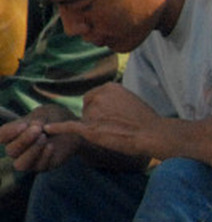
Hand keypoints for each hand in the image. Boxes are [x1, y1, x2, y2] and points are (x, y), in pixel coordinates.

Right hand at [0, 103, 85, 172]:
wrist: (71, 128)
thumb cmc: (52, 119)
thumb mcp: (44, 114)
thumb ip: (37, 120)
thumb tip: (35, 126)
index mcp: (12, 135)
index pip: (2, 136)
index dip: (9, 132)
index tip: (23, 125)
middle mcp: (17, 150)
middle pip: (11, 151)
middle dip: (24, 140)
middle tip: (38, 129)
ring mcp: (29, 160)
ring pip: (20, 164)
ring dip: (32, 151)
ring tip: (44, 138)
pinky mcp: (43, 166)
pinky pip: (39, 167)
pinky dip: (44, 156)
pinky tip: (51, 146)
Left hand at [45, 83, 160, 160]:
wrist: (153, 134)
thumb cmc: (146, 120)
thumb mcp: (131, 100)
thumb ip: (114, 100)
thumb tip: (104, 107)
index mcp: (109, 87)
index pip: (94, 97)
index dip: (102, 110)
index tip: (116, 118)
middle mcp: (98, 96)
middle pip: (88, 108)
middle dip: (97, 118)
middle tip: (117, 126)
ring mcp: (93, 112)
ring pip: (86, 120)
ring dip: (96, 128)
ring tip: (116, 133)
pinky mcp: (90, 128)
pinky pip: (70, 126)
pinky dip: (57, 128)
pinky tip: (48, 129)